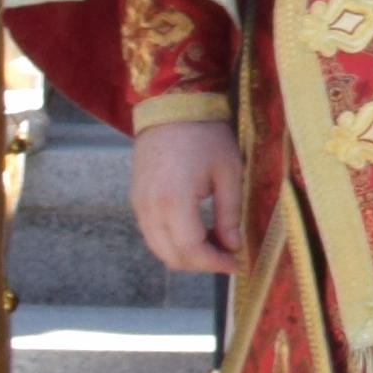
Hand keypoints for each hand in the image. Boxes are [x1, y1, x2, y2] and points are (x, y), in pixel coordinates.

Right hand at [127, 119, 245, 279]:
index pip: (190, 249)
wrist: (172, 107)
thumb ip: (229, 213)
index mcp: (174, 200)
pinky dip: (173, 242)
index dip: (214, 263)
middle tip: (228, 258)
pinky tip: (197, 233)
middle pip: (171, 255)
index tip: (236, 265)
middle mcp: (150, 207)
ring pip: (159, 248)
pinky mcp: (136, 200)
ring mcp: (138, 204)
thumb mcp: (228, 171)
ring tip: (216, 246)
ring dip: (186, 255)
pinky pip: (152, 234)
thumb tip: (233, 246)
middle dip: (201, 264)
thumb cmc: (205, 135)